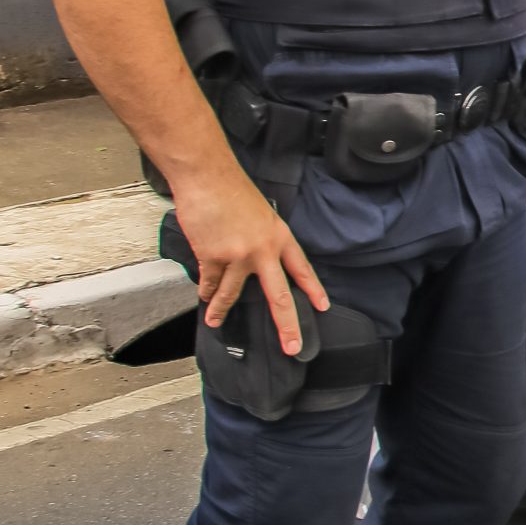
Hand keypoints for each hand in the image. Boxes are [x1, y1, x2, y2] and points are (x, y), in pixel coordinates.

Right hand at [176, 164, 327, 354]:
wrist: (208, 178)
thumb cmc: (232, 190)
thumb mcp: (261, 213)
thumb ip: (263, 238)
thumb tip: (257, 257)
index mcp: (280, 237)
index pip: (302, 269)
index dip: (313, 290)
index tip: (323, 307)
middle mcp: (264, 251)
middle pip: (280, 297)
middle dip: (287, 325)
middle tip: (292, 346)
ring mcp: (239, 257)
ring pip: (232, 294)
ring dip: (220, 309)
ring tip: (215, 321)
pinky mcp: (214, 258)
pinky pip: (209, 283)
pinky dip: (203, 291)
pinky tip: (202, 297)